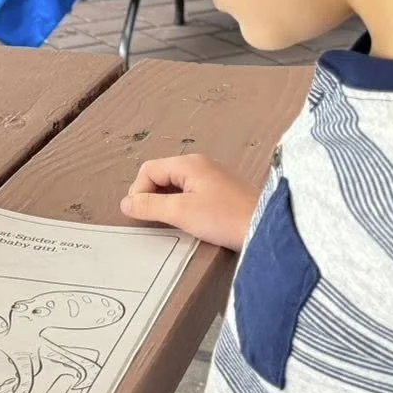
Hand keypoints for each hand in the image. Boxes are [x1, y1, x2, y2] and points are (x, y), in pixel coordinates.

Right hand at [119, 154, 258, 249]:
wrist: (266, 228)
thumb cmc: (226, 218)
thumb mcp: (180, 213)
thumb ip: (149, 206)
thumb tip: (126, 203)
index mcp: (188, 164)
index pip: (148, 170)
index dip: (138, 191)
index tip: (140, 213)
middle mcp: (200, 164)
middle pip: (161, 175)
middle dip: (152, 196)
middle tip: (155, 219)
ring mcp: (212, 176)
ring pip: (175, 185)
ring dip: (167, 202)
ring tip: (173, 221)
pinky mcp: (221, 191)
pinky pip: (190, 193)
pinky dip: (182, 205)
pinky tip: (190, 221)